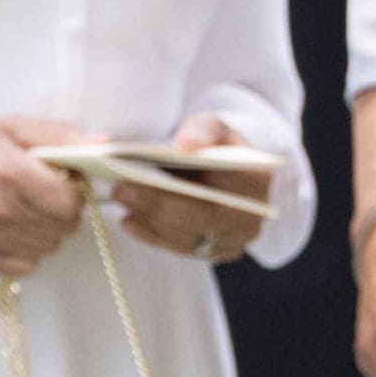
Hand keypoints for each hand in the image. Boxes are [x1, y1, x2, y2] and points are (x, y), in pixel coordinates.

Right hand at [0, 116, 90, 276]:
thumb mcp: (10, 127)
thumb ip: (59, 135)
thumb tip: (106, 145)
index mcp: (11, 174)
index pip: (72, 203)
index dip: (72, 190)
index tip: (57, 180)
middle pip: (64, 228)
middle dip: (59, 210)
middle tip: (37, 192)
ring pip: (47, 247)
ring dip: (42, 230)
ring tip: (19, 207)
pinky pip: (26, 264)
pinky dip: (23, 248)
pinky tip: (6, 227)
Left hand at [112, 113, 267, 262]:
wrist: (224, 166)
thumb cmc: (215, 142)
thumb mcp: (213, 125)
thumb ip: (203, 129)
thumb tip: (187, 143)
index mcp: (256, 180)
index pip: (220, 190)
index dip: (178, 188)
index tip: (135, 176)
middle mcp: (252, 216)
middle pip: (203, 218)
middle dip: (157, 205)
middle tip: (119, 190)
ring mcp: (236, 239)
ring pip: (191, 238)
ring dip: (151, 221)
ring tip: (119, 200)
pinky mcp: (217, 251)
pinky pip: (183, 249)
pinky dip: (153, 235)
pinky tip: (127, 220)